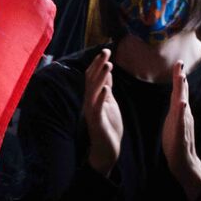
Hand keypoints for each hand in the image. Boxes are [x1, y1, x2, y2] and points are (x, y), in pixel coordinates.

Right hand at [82, 49, 122, 175]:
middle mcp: (90, 102)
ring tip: (108, 65)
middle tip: (106, 51)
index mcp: (94, 97)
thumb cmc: (108, 126)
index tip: (106, 50)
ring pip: (93, 91)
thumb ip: (106, 88)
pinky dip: (101, 97)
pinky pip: (97, 108)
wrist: (106, 150)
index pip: (93, 76)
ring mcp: (92, 111)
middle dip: (98, 65)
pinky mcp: (96, 121)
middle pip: (91, 80)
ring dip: (100, 77)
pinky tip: (106, 89)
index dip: (98, 63)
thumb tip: (106, 71)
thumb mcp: (109, 103)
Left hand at [161, 62, 200, 199]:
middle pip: (181, 94)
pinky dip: (182, 112)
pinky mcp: (180, 136)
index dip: (179, 78)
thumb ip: (178, 108)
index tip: (178, 62)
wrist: (184, 164)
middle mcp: (183, 116)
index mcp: (180, 112)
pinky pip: (181, 122)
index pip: (179, 92)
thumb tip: (180, 96)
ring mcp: (183, 125)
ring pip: (182, 105)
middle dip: (180, 79)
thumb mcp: (175, 121)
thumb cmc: (178, 142)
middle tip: (179, 63)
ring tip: (181, 78)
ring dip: (182, 91)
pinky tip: (183, 104)